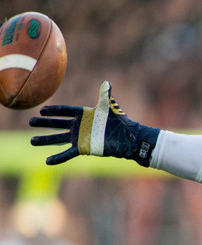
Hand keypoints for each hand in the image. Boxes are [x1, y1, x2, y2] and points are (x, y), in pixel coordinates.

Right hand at [29, 81, 158, 165]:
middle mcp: (79, 126)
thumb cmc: (120, 123)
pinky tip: (48, 161)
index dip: (55, 111)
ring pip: (59, 138)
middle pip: (58, 124)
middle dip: (44, 123)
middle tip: (31, 122)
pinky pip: (68, 153)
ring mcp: (80, 138)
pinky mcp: (84, 149)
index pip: (65, 111)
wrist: (127, 139)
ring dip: (46, 140)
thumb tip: (107, 83)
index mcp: (84, 115)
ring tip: (33, 141)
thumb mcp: (110, 109)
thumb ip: (105, 96)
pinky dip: (59, 157)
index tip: (42, 111)